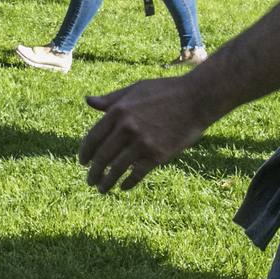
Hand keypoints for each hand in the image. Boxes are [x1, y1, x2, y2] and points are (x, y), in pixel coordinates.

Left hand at [80, 76, 213, 191]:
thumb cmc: (165, 91)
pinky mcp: (157, 155)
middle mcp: (127, 128)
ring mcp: (142, 142)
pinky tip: (123, 187)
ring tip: (102, 189)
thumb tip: (88, 101)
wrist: (196, 99)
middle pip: (102, 157)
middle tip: (90, 180)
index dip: (85, 153)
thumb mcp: (135, 89)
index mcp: (118, 111)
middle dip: (93, 172)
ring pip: (116, 169)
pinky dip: (127, 183)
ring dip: (107, 182)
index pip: (93, 138)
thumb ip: (111, 99)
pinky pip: (137, 174)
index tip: (82, 162)